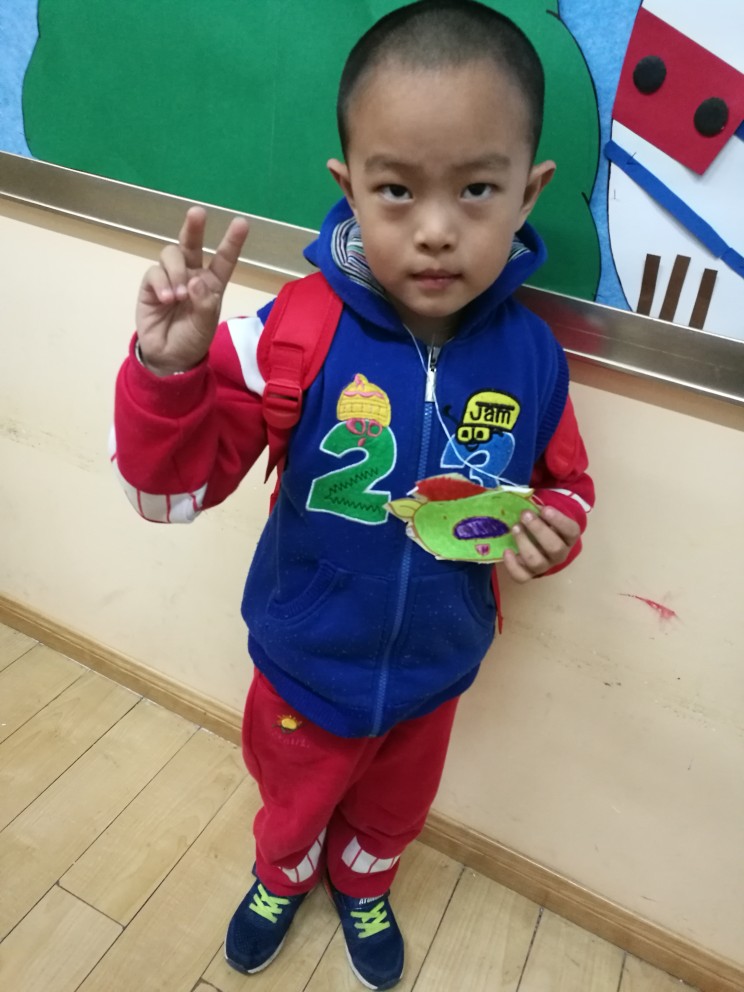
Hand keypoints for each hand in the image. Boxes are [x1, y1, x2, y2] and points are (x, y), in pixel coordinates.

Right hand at [136, 206, 249, 375]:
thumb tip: (195, 281)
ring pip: (171, 254)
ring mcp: (170, 277)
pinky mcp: (151, 285)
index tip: (242, 223)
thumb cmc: (192, 339)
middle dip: (194, 227)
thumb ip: (204, 303)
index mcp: (212, 283)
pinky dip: (161, 283)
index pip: (224, 259)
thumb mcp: (205, 325)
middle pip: (192, 244)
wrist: (169, 356)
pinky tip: (167, 299)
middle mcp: (192, 274)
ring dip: (176, 271)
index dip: (232, 241)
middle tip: (197, 213)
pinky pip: (154, 272)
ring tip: (178, 296)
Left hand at [502, 505, 579, 582]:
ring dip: (524, 543)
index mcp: (569, 537)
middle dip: (538, 530)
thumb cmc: (544, 523)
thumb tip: (525, 497)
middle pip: (554, 548)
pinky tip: (506, 551)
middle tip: (525, 515)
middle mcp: (560, 554)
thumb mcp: (546, 513)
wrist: (540, 542)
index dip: (559, 521)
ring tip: (515, 527)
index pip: (571, 531)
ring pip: (537, 562)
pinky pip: (521, 577)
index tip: (545, 509)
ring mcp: (545, 565)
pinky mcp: (529, 574)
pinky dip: (512, 565)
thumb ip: (540, 507)